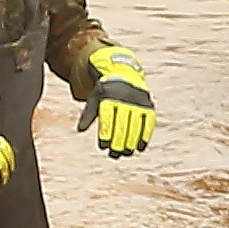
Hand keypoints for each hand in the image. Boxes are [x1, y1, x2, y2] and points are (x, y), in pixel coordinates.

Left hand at [84, 43, 156, 159]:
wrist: (124, 72)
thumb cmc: (106, 91)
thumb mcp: (94, 98)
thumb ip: (88, 113)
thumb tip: (79, 130)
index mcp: (109, 95)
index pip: (107, 118)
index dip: (105, 133)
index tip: (102, 146)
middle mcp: (125, 98)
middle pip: (122, 124)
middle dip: (118, 141)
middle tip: (114, 154)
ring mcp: (138, 101)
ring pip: (135, 125)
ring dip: (131, 142)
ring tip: (126, 153)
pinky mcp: (148, 105)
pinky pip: (148, 123)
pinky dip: (145, 136)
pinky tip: (140, 148)